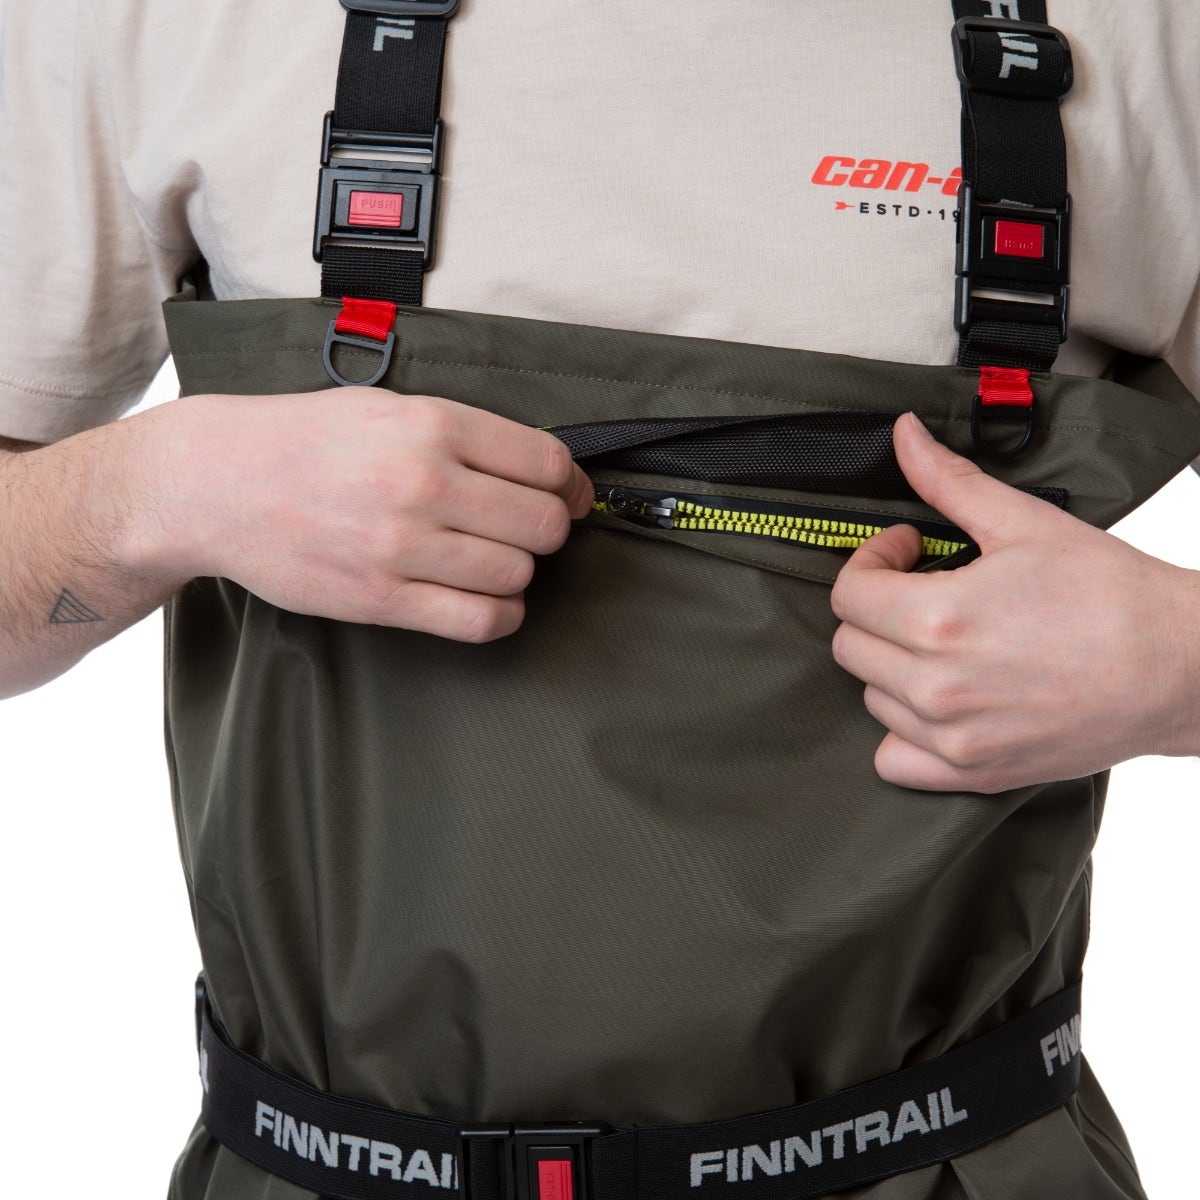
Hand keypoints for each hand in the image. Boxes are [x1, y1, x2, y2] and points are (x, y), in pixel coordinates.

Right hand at [150, 388, 593, 641]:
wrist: (219, 483)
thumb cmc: (306, 441)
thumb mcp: (387, 408)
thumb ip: (463, 433)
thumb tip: (543, 469)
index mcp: (432, 425)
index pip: (547, 463)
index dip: (571, 486)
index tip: (569, 496)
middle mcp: (424, 483)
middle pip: (543, 524)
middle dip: (547, 530)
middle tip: (525, 530)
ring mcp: (402, 545)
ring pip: (517, 574)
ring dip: (519, 573)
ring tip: (494, 561)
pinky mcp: (381, 599)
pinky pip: (479, 621)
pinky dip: (501, 615)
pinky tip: (487, 600)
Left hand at [830, 413, 1199, 791]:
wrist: (1182, 666)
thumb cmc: (1111, 592)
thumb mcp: (1024, 522)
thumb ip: (948, 481)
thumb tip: (903, 434)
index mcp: (939, 619)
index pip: (849, 593)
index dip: (873, 559)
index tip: (909, 550)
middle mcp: (936, 687)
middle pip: (852, 646)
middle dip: (879, 609)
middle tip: (924, 590)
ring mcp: (953, 737)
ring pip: (872, 698)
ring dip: (892, 665)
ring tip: (942, 642)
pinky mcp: (975, 773)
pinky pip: (894, 760)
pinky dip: (904, 733)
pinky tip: (938, 703)